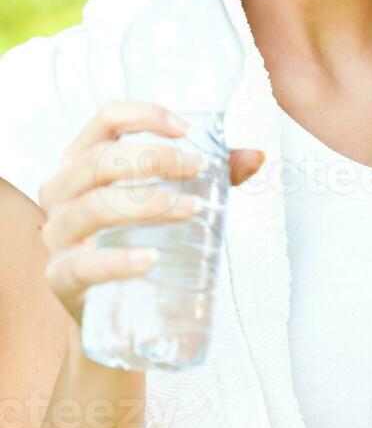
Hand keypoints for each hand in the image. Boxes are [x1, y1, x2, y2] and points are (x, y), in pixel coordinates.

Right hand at [38, 100, 264, 326]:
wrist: (115, 312)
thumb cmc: (139, 235)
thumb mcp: (170, 196)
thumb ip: (214, 176)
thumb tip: (257, 157)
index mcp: (82, 158)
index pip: (105, 118)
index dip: (144, 115)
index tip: (186, 130)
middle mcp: (61, 189)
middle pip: (99, 160)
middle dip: (153, 159)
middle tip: (197, 169)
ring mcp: (57, 234)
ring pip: (93, 206)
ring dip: (147, 204)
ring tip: (191, 210)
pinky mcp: (60, 279)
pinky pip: (83, 266)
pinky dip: (118, 261)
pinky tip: (151, 259)